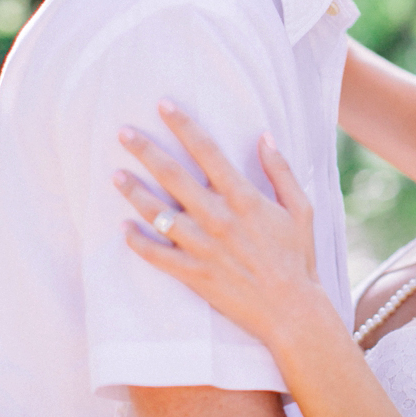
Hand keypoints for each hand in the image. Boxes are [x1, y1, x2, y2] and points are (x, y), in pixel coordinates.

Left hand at [114, 101, 325, 349]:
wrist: (290, 310)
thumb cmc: (298, 257)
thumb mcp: (300, 208)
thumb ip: (280, 170)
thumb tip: (264, 136)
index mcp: (243, 198)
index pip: (207, 152)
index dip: (184, 126)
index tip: (163, 105)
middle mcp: (218, 219)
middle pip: (174, 177)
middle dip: (147, 151)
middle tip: (123, 132)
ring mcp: (202, 248)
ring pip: (159, 214)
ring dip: (135, 193)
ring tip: (115, 174)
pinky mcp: (194, 275)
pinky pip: (158, 256)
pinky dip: (138, 243)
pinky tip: (123, 228)